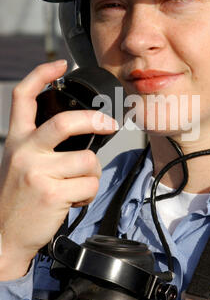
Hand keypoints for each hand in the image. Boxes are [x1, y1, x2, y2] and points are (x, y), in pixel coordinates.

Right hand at [0, 60, 116, 279]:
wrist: (3, 235)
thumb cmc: (18, 198)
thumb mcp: (19, 162)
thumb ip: (41, 144)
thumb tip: (83, 131)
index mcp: (16, 140)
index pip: (24, 97)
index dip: (42, 74)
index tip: (61, 63)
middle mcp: (24, 151)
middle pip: (65, 121)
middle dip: (94, 120)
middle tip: (110, 125)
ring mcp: (37, 173)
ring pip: (88, 160)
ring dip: (91, 174)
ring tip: (76, 185)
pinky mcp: (52, 194)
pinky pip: (90, 185)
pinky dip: (89, 194)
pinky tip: (73, 200)